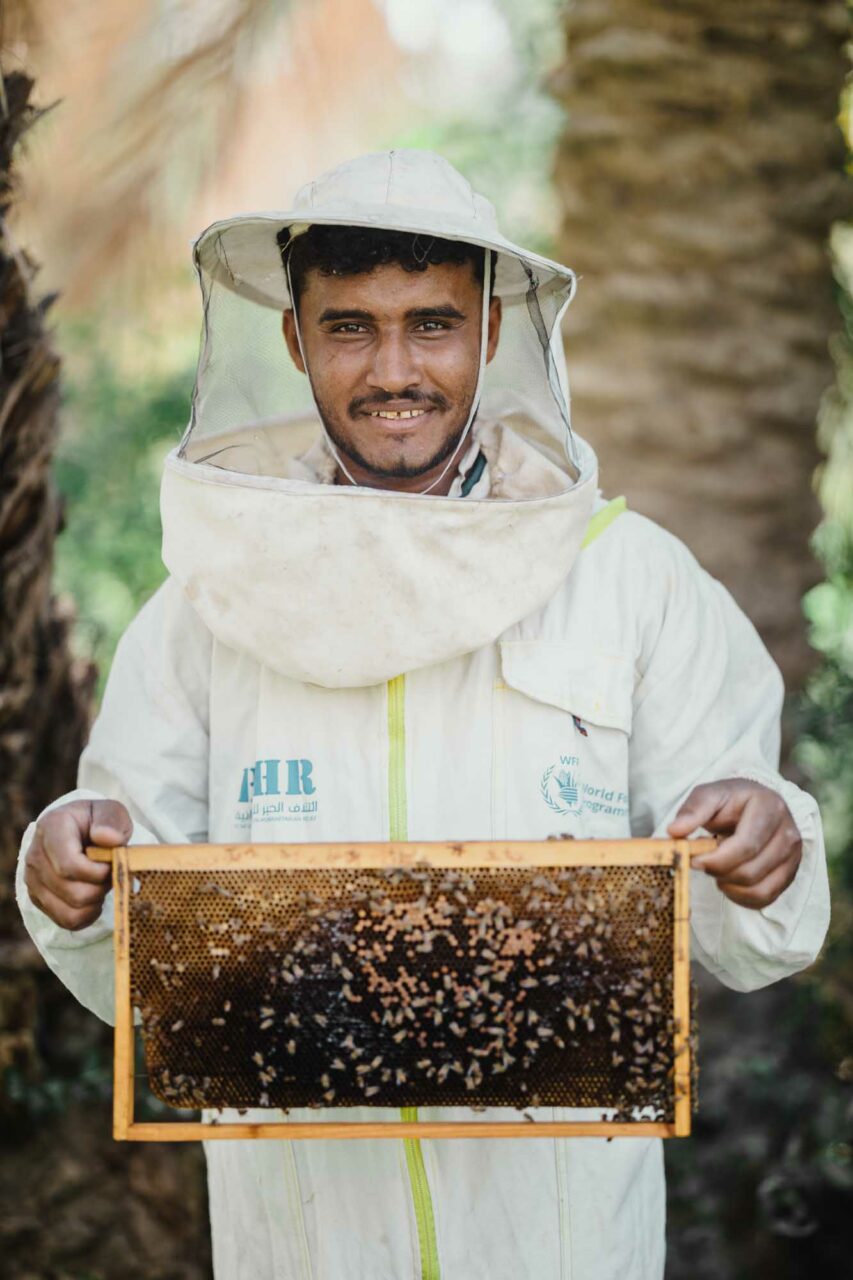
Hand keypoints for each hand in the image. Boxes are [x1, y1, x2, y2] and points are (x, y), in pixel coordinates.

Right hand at [24, 799, 131, 930]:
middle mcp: (35, 855)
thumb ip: (112, 821)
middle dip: (101, 887)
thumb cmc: (98, 822)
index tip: (113, 862)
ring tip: (101, 883)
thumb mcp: (111, 812)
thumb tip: (107, 838)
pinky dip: (87, 915)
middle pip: (73, 893)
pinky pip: (67, 921)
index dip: (99, 872)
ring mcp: (33, 879)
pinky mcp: (37, 898)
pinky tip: (94, 897)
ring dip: (95, 902)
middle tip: (110, 873)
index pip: (70, 865)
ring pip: (70, 911)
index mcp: (51, 827)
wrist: (80, 831)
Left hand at [667, 778, 801, 909]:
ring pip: (759, 889)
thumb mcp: (709, 795)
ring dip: (729, 886)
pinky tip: (728, 882)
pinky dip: (741, 897)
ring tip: (717, 870)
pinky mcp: (789, 874)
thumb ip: (692, 810)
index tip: (694, 860)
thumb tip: (674, 831)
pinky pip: (765, 898)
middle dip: (719, 872)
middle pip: (750, 871)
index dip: (716, 859)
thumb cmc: (730, 801)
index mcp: (770, 808)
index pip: (746, 845)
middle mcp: (788, 833)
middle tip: (703, 863)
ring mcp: (793, 856)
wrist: (754, 805)